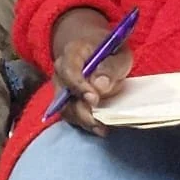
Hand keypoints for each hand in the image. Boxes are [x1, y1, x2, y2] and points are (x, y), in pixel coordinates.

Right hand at [49, 11, 133, 137]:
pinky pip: (71, 115)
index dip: (79, 86)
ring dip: (83, 120)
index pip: (68, 70)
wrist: (93, 50)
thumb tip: (100, 86)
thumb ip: (111, 67)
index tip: (94, 99)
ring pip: (65, 108)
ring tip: (101, 128)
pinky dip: (84, 124)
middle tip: (98, 120)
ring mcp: (61, 87)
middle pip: (63, 94)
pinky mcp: (66, 101)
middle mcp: (60, 71)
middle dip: (80, 110)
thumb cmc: (109, 51)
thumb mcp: (118, 52)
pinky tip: (99, 128)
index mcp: (72, 52)